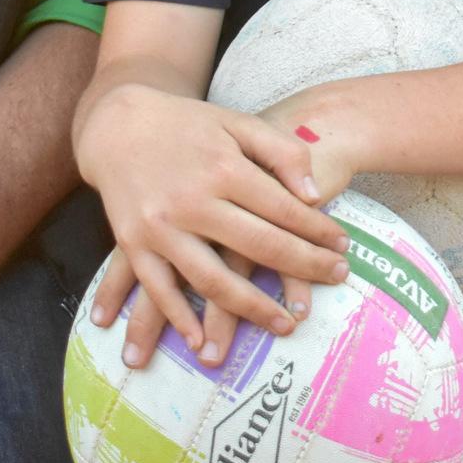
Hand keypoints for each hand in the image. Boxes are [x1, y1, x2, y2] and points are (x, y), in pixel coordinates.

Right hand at [75, 85, 350, 369]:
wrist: (118, 125)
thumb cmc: (188, 125)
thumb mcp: (238, 122)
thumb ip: (282, 151)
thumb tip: (315, 194)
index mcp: (223, 168)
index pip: (283, 208)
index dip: (318, 230)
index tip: (343, 246)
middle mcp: (193, 201)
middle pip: (258, 246)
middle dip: (303, 266)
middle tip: (337, 280)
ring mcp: (160, 227)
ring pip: (212, 279)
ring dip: (251, 308)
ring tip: (286, 325)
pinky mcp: (133, 244)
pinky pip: (159, 288)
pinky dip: (178, 318)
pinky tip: (201, 340)